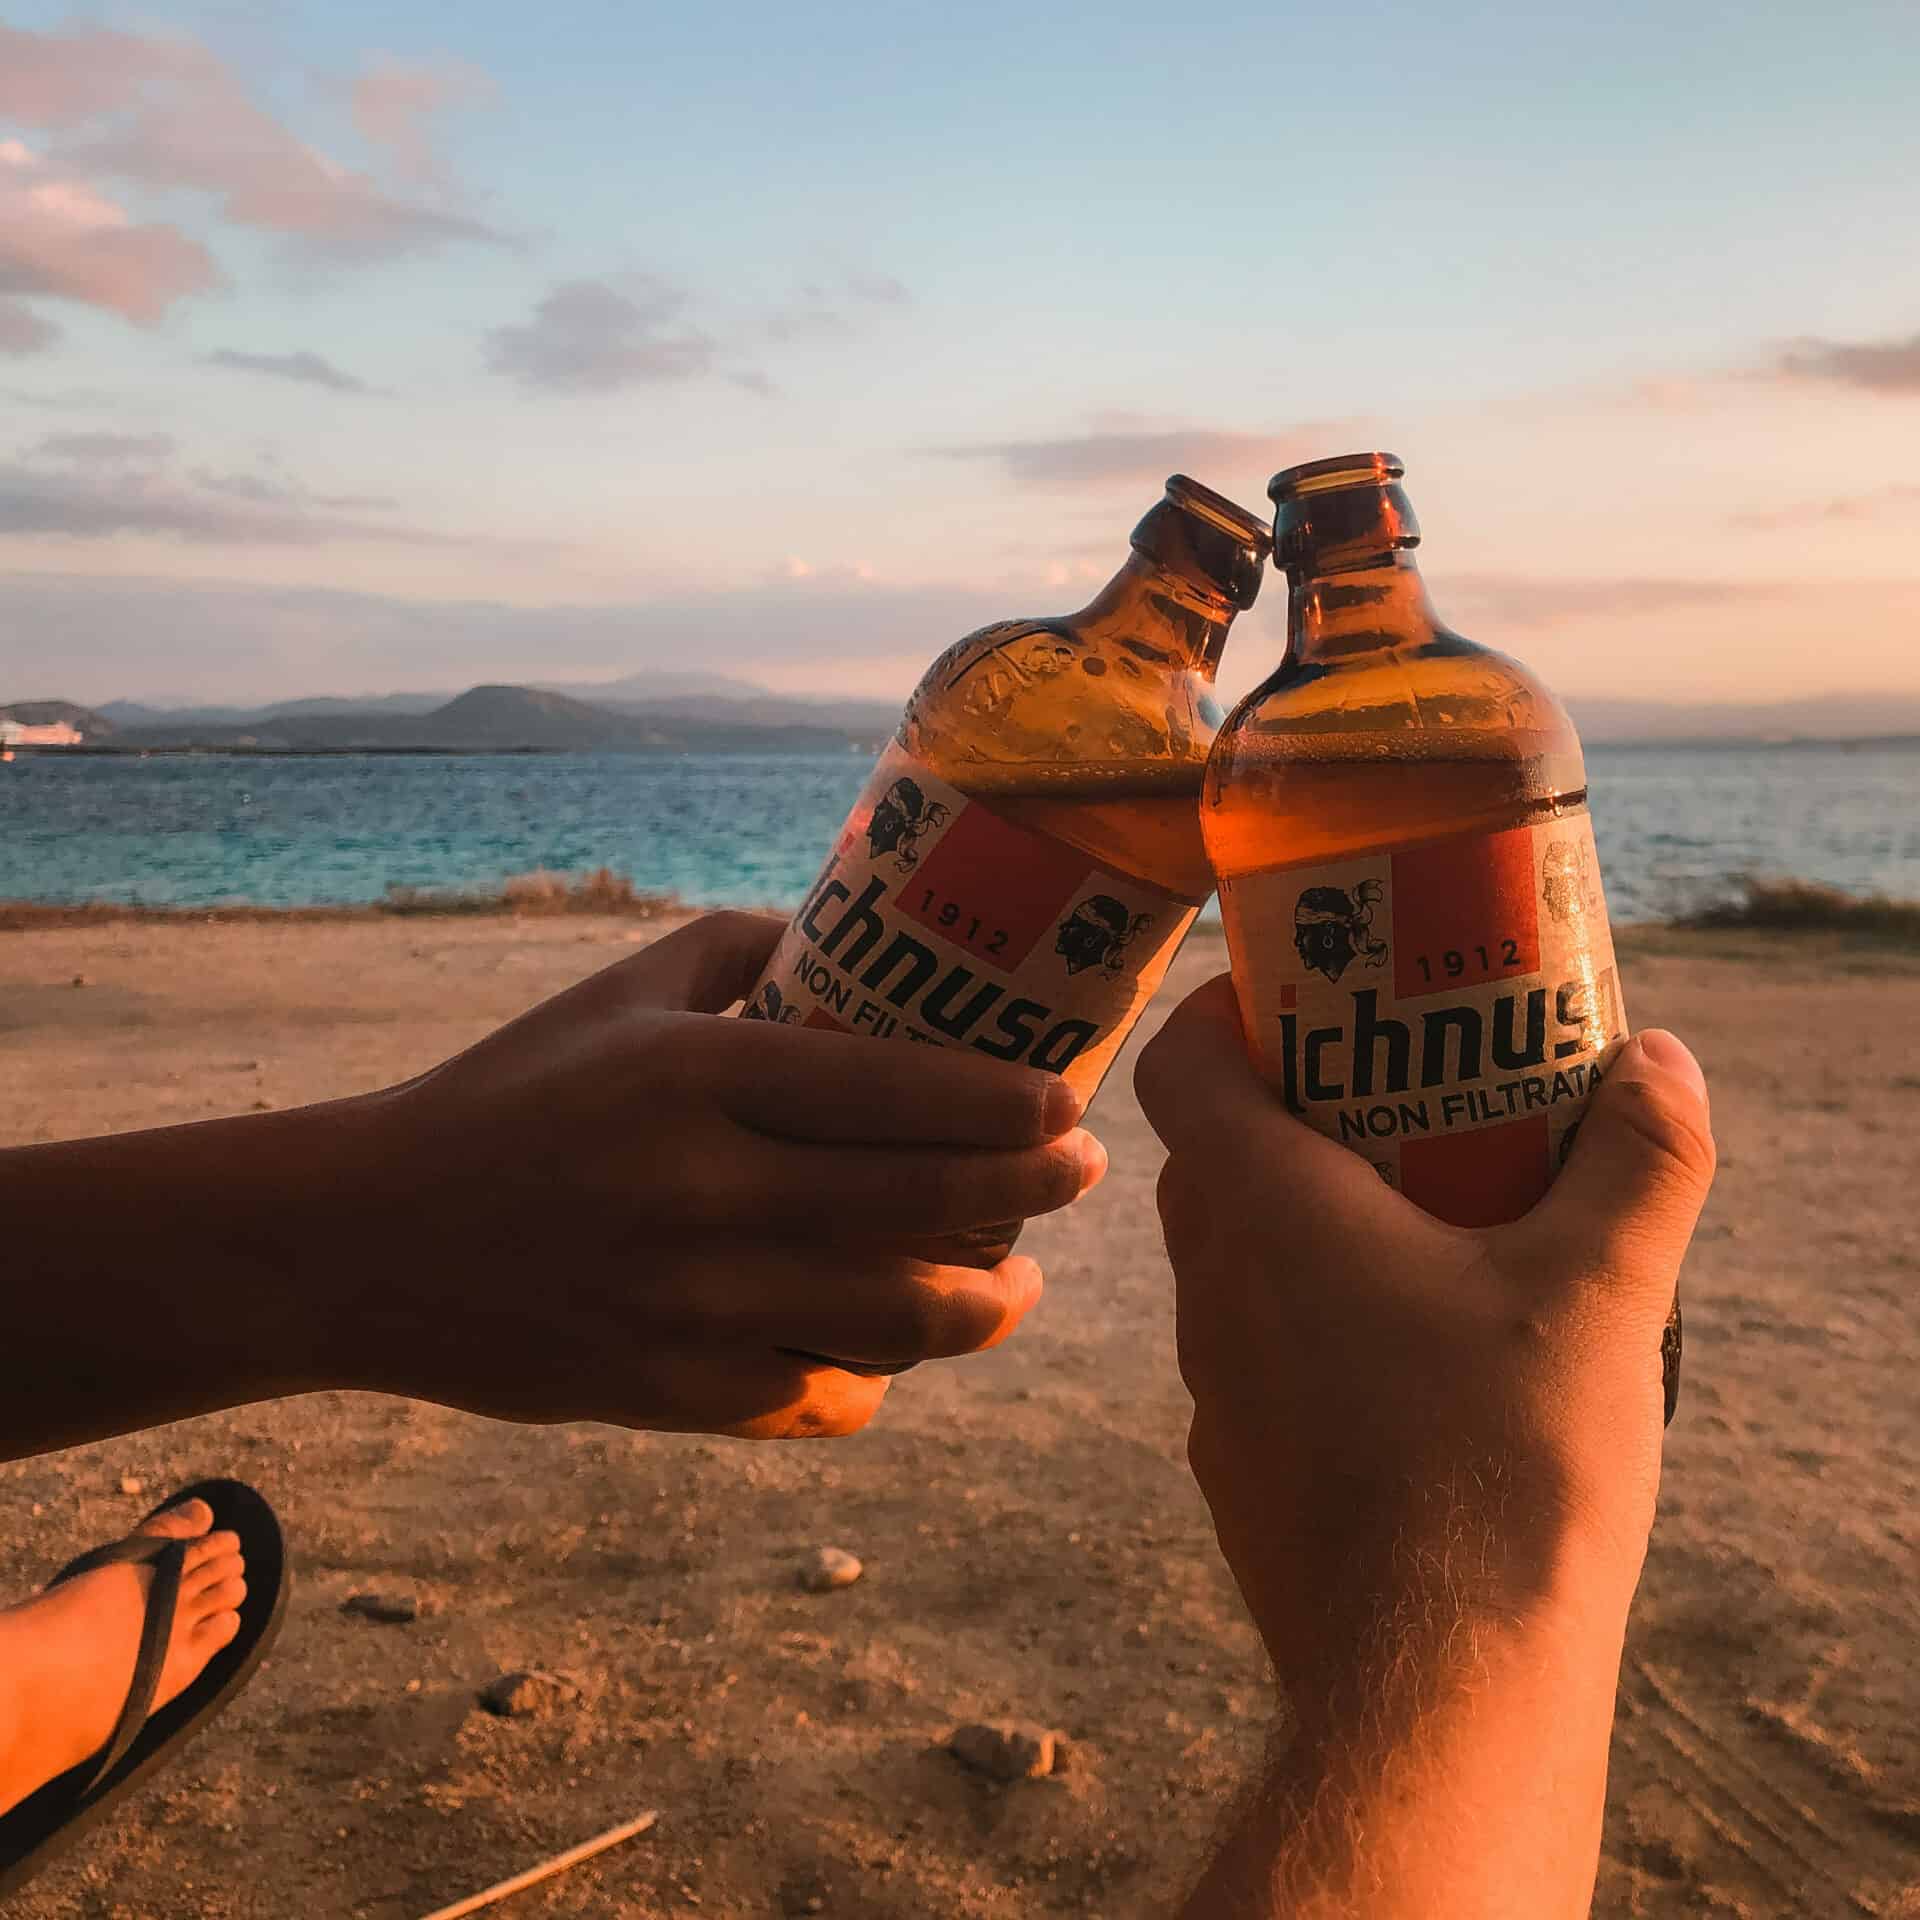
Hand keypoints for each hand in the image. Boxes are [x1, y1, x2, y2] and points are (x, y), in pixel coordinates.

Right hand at [334, 912, 1104, 1437]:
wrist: (373, 1243)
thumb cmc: (509, 1098)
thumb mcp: (614, 996)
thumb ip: (737, 950)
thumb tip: (855, 937)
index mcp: (693, 1077)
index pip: (893, 1088)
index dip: (1005, 1104)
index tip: (1067, 1104)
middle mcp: (703, 1192)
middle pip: (923, 1203)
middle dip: (1032, 1192)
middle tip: (1080, 1175)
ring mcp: (690, 1307)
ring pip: (896, 1321)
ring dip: (985, 1303)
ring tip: (1017, 1280)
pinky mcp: (672, 1395)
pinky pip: (824, 1397)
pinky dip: (882, 1376)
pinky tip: (900, 1346)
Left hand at [1137, 976, 1714, 1689]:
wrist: (1436, 1683)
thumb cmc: (1506, 1467)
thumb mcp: (1603, 1291)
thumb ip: (1640, 1158)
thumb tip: (1661, 1058)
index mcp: (1265, 1211)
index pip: (1177, 1066)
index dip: (1221, 1012)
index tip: (1299, 996)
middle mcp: (1211, 1288)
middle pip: (1211, 1156)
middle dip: (1290, 1109)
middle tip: (1396, 1097)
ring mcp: (1211, 1385)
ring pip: (1233, 1258)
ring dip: (1302, 1220)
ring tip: (1422, 1222)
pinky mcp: (1235, 1465)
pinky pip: (1255, 1352)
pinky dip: (1309, 1320)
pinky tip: (1411, 1357)